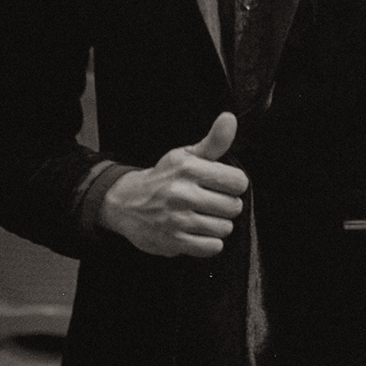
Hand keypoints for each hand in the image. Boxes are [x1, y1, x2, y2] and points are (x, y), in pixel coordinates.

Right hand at [100, 113, 248, 257]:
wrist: (127, 202)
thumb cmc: (164, 177)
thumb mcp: (187, 155)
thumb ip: (214, 141)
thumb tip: (229, 118)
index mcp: (190, 169)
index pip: (239, 182)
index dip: (234, 185)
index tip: (221, 185)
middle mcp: (182, 194)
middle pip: (233, 207)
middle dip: (226, 206)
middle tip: (210, 202)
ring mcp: (176, 220)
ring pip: (224, 228)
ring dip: (218, 225)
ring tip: (202, 217)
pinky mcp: (172, 242)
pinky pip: (211, 248)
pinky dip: (209, 243)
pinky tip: (198, 233)